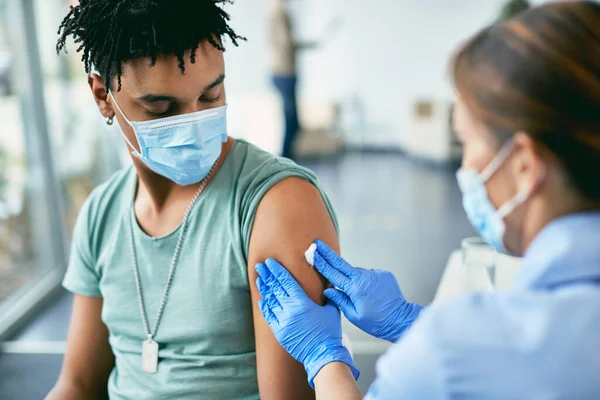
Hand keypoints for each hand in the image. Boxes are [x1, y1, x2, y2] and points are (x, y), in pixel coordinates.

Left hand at [256, 259, 359, 387]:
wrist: (322, 354)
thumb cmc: (329, 331)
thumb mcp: (332, 309)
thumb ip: (327, 296)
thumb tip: (327, 285)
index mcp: (302, 301)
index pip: (286, 281)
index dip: (277, 270)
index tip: (270, 262)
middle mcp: (289, 309)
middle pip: (275, 288)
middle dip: (267, 275)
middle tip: (259, 266)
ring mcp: (282, 320)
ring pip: (270, 300)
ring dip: (264, 289)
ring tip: (259, 279)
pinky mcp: (279, 331)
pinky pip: (269, 316)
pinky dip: (265, 306)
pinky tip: (262, 300)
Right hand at [313, 240, 423, 342]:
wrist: (400, 319)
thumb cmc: (376, 322)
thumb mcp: (354, 315)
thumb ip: (340, 300)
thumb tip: (329, 290)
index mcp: (355, 289)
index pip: (333, 273)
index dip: (322, 263)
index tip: (313, 253)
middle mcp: (364, 277)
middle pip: (341, 263)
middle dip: (328, 253)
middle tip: (317, 243)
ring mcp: (375, 274)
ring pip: (356, 272)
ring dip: (352, 278)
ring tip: (361, 295)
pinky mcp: (383, 273)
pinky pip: (369, 275)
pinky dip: (366, 281)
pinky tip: (372, 294)